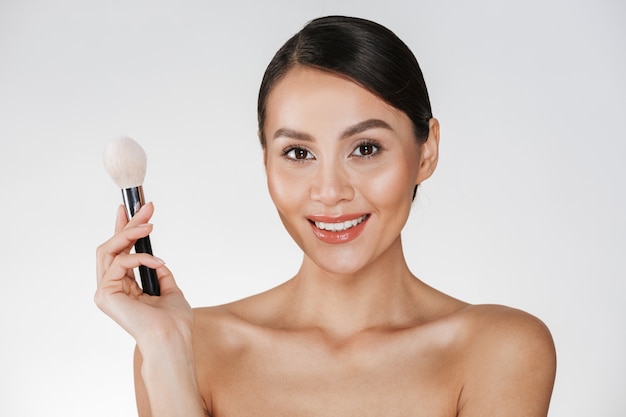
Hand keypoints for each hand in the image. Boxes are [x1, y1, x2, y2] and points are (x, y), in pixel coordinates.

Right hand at [95, 203, 192, 345]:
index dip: (123, 230)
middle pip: (112, 247)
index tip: (131, 209)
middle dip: (128, 224)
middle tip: (145, 207)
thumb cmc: (174, 322)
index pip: (119, 253)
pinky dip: (139, 258)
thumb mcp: (169, 290)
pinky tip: (156, 261)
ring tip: (149, 225)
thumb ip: (159, 274)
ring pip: (109, 250)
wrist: (172, 338)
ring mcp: (105, 292)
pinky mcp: (104, 294)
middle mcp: (111, 289)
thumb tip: (157, 260)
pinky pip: (119, 263)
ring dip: (130, 233)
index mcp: (124, 288)